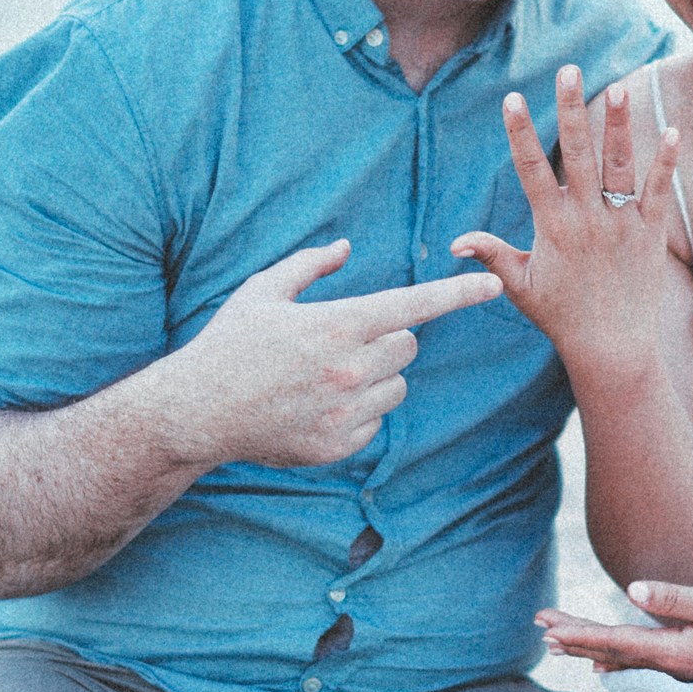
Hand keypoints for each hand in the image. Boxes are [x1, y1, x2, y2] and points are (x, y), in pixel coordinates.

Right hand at [152, 238, 499, 471]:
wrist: (199, 410)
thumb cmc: (231, 343)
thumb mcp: (263, 292)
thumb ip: (309, 266)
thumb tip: (345, 248)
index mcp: (337, 324)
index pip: (414, 305)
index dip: (458, 293)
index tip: (493, 285)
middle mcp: (350, 368)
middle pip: (410, 345)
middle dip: (392, 337)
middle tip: (350, 338)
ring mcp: (347, 410)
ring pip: (398, 384)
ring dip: (378, 375)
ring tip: (330, 373)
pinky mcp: (340, 443)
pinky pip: (377, 419)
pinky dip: (360, 409)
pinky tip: (319, 403)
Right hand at [451, 66, 680, 379]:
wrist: (612, 348)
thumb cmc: (561, 317)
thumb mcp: (520, 286)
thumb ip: (491, 255)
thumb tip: (454, 243)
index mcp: (552, 227)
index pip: (530, 171)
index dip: (521, 134)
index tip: (512, 99)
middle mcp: (587, 220)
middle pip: (576, 155)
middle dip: (571, 109)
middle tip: (568, 70)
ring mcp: (621, 224)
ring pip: (620, 166)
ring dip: (619, 126)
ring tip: (618, 87)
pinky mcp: (651, 233)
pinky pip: (659, 191)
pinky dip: (667, 163)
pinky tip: (674, 132)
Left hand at [537, 581, 692, 687]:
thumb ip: (676, 599)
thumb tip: (630, 591)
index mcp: (676, 652)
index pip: (614, 640)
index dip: (578, 631)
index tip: (546, 626)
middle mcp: (673, 666)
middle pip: (612, 650)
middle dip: (575, 636)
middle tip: (539, 625)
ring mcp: (683, 670)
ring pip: (626, 658)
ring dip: (591, 646)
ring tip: (558, 642)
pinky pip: (644, 663)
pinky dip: (619, 657)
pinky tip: (606, 662)